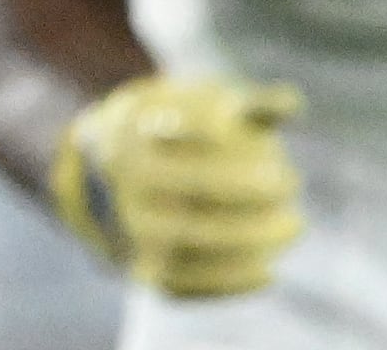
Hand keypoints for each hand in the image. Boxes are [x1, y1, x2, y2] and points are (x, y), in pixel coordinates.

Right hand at [48, 73, 305, 297]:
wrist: (92, 180)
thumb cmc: (159, 133)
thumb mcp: (183, 105)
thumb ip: (238, 104)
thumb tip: (294, 102)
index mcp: (132, 134)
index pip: (185, 133)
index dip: (231, 139)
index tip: (276, 150)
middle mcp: (125, 183)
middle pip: (197, 188)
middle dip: (254, 190)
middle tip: (291, 183)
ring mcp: (130, 230)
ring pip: (198, 241)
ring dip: (255, 238)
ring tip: (293, 224)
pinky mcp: (140, 269)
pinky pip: (191, 283)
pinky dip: (232, 281)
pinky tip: (269, 270)